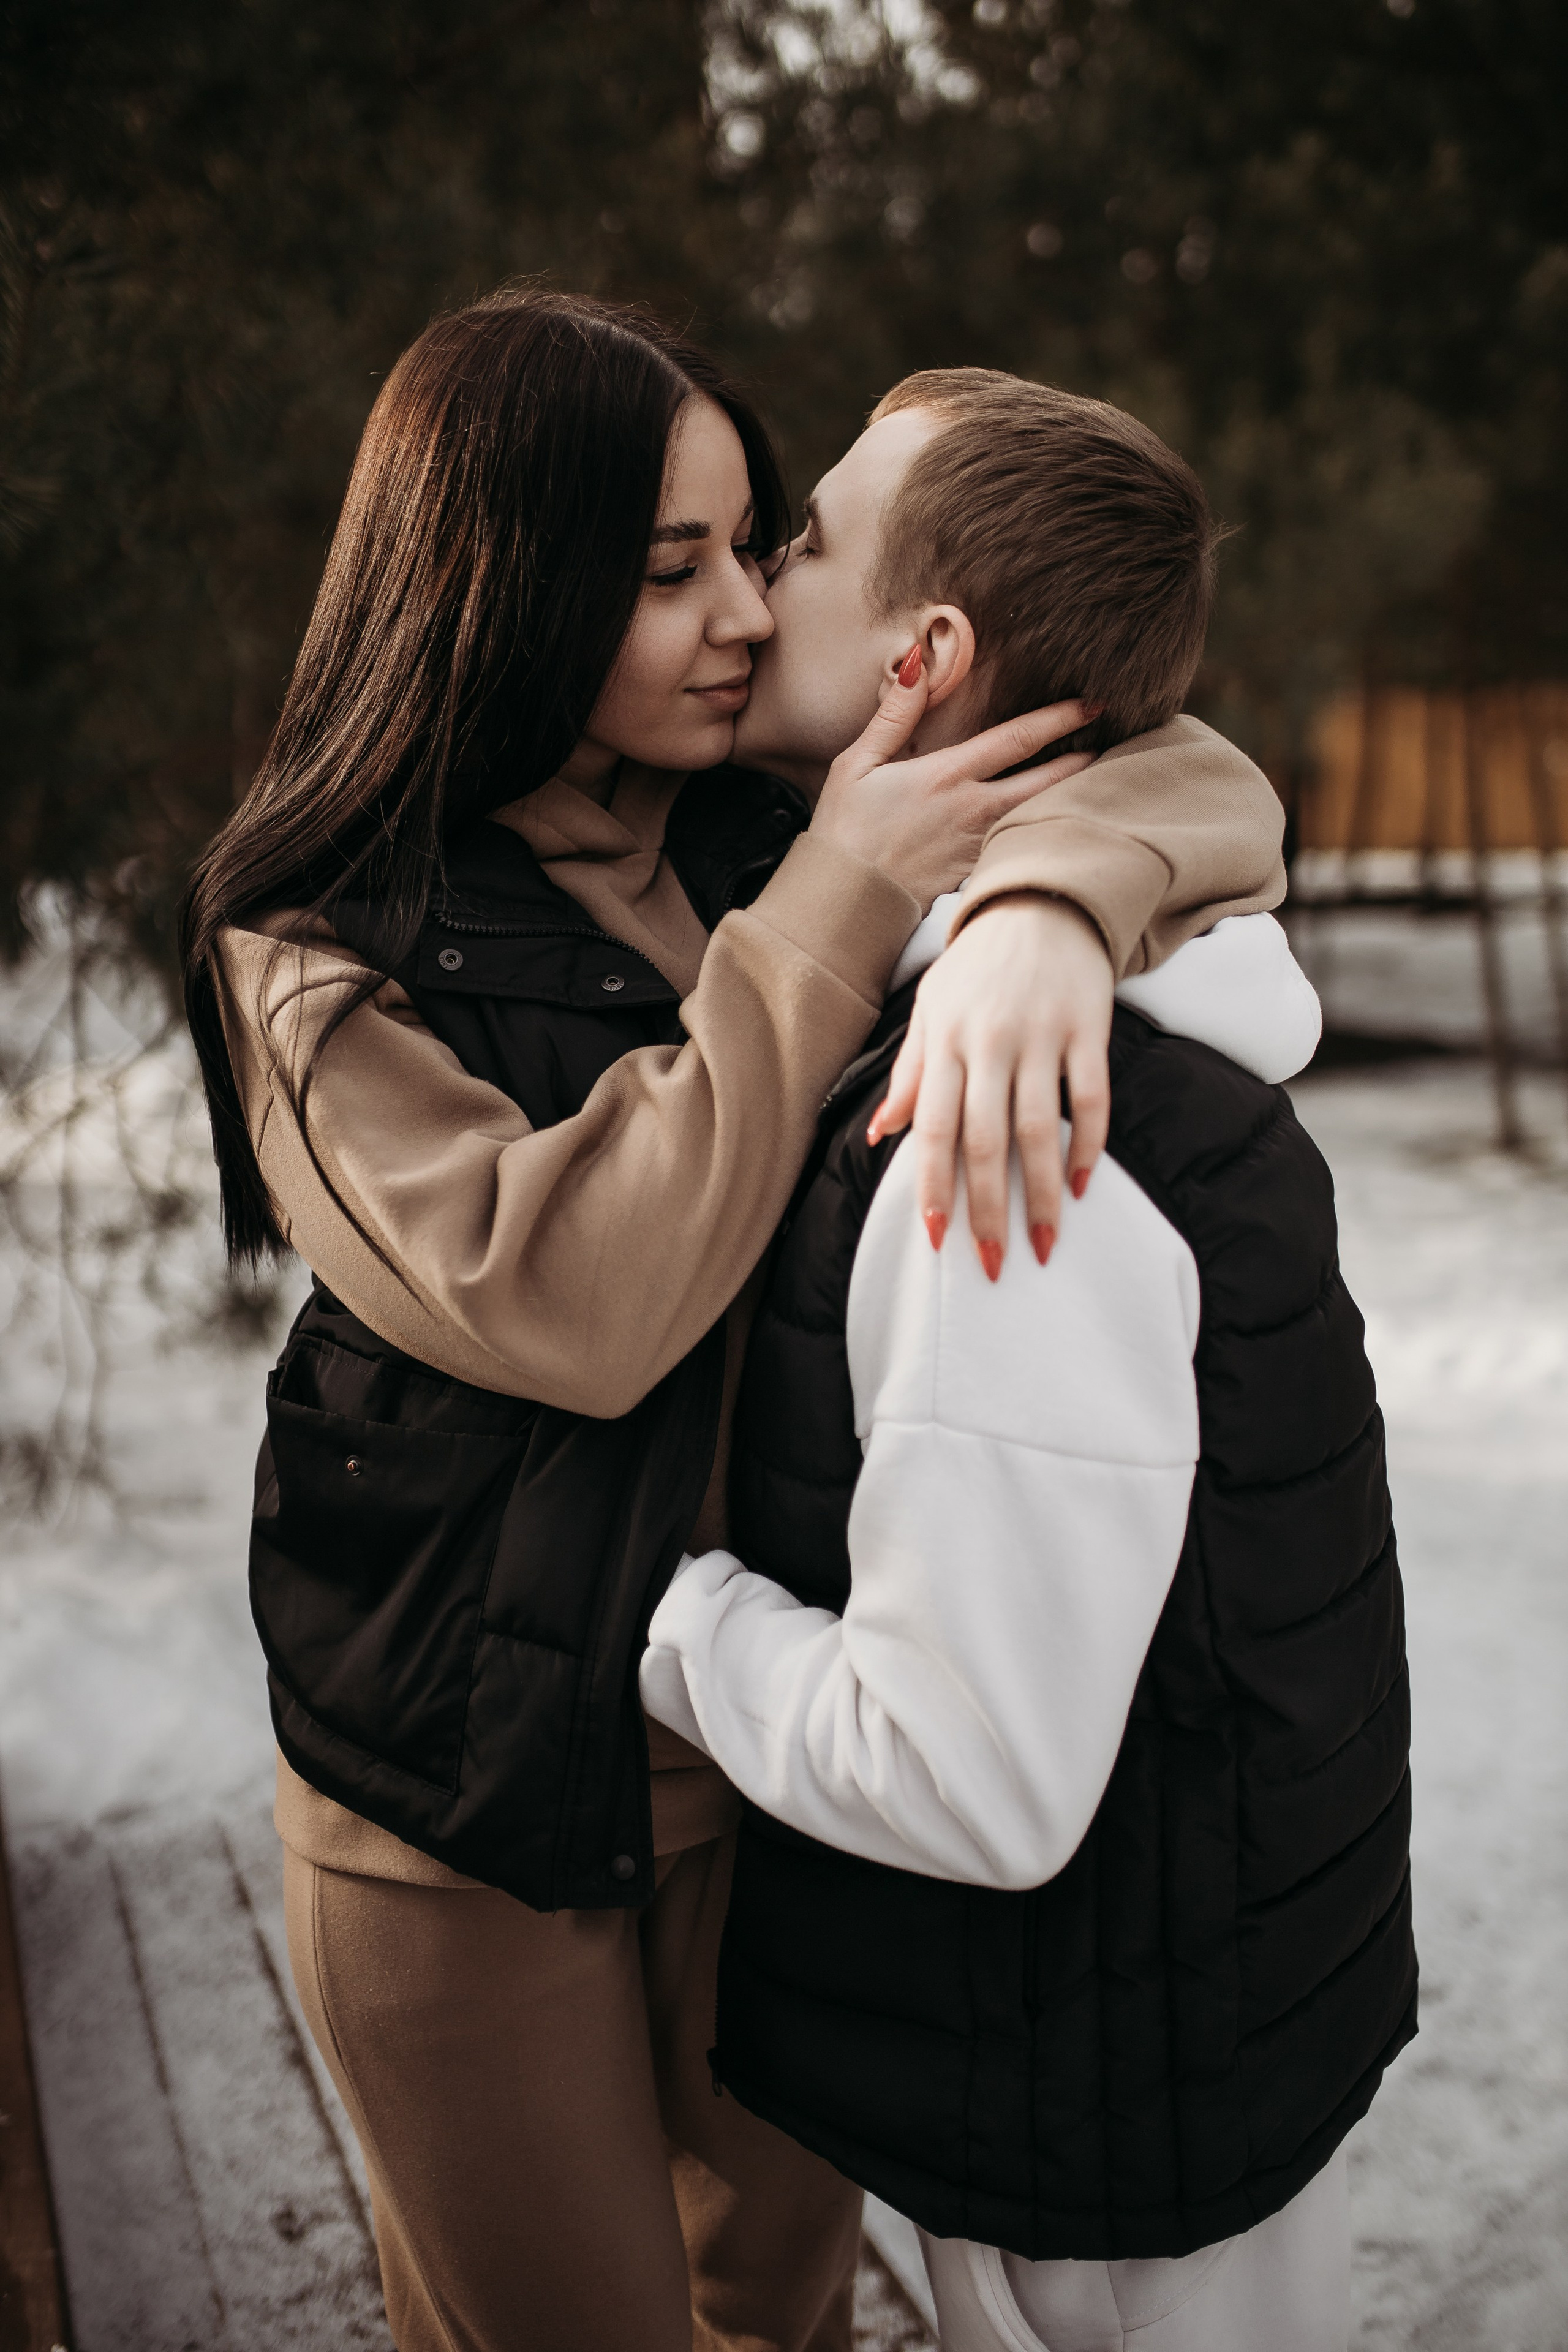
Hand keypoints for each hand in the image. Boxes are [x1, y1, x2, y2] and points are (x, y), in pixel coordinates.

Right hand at [808, 656, 1094, 911]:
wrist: (844, 901)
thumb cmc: (844, 832)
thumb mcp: (856, 764)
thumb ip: (894, 716)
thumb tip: (918, 663)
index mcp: (947, 776)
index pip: (1017, 739)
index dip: (1059, 719)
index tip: (1092, 704)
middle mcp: (973, 811)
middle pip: (1046, 782)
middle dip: (1084, 762)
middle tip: (1113, 745)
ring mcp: (977, 847)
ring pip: (1038, 817)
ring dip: (1070, 800)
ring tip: (1098, 785)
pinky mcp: (973, 877)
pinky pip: (1018, 850)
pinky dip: (1042, 836)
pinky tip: (1057, 829)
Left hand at [867, 894, 1112, 1276]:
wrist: (1042, 904)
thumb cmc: (977, 967)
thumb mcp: (930, 1010)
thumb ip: (910, 1074)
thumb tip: (880, 1134)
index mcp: (946, 1041)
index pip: (934, 1129)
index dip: (934, 1188)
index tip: (937, 1239)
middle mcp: (990, 1041)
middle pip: (985, 1141)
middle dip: (988, 1210)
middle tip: (993, 1264)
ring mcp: (1042, 1036)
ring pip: (1039, 1130)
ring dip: (1040, 1194)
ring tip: (1042, 1243)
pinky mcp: (1088, 1029)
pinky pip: (1091, 1099)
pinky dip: (1088, 1146)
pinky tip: (1081, 1185)